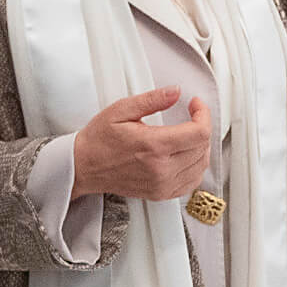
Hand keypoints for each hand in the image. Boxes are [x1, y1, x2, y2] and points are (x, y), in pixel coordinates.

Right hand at [70, 87, 212, 201]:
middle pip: (203, 148)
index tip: (195, 105)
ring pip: (201, 165)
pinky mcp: (161, 194)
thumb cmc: (99, 140)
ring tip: (189, 133)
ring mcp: (162, 184)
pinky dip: (195, 166)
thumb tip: (175, 92)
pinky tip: (187, 155)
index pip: (199, 133)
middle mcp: (161, 169)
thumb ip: (152, 99)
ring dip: (201, 147)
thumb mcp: (122, 110)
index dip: (203, 114)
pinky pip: (192, 182)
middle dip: (201, 127)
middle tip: (191, 115)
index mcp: (153, 146)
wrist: (84, 167)